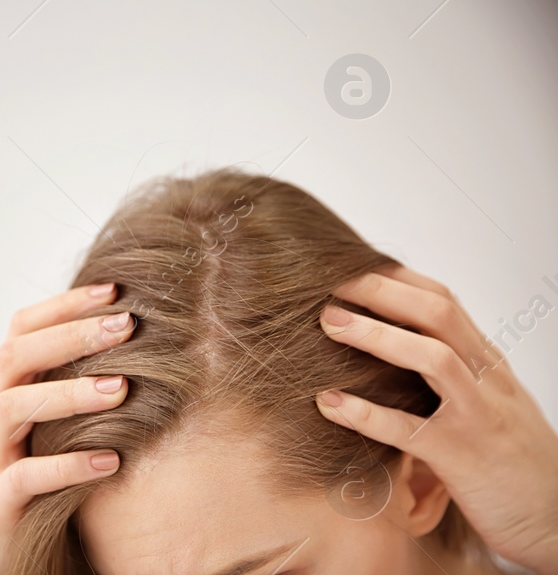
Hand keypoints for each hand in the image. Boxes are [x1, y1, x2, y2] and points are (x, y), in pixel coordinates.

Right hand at [0, 284, 133, 573]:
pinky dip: (67, 466)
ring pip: (12, 408)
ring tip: (121, 389)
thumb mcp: (48, 437)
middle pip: (15, 356)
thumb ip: (73, 399)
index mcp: (4, 396)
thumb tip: (141, 354)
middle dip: (70, 334)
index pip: (21, 331)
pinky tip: (110, 462)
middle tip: (128, 323)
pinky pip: (24, 478)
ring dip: (68, 393)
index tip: (115, 287)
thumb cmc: (28, 493)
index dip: (63, 305)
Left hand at [316, 265, 557, 573]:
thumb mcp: (486, 404)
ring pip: (434, 359)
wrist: (557, 517)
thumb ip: (449, 376)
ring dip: (377, 336)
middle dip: (381, 292)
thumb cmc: (510, 461)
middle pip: (438, 314)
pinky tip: (327, 402)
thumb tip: (389, 349)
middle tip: (327, 281)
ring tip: (328, 323)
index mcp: (488, 364)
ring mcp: (478, 417)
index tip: (347, 267)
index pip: (444, 302)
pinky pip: (410, 430)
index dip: (394, 280)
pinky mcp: (463, 458)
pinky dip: (365, 413)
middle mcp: (488, 381)